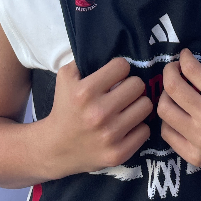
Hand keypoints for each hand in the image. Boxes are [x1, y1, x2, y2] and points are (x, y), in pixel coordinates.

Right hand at [42, 58, 152, 178]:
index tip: (115, 76)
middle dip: (131, 86)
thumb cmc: (65, 107)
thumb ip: (84, 59)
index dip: (119, 69)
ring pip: (145, 106)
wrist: (54, 148)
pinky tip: (126, 126)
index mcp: (85, 92)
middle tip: (123, 92)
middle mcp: (98, 113)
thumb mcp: (66, 77)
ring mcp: (109, 135)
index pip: (122, 66)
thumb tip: (109, 46)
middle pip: (138, 85)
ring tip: (127, 108)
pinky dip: (138, 127)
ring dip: (137, 105)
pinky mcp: (118, 154)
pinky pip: (145, 130)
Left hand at [157, 48, 200, 172]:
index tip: (185, 55)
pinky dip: (167, 120)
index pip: (190, 69)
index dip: (184, 57)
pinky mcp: (194, 155)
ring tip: (173, 91)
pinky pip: (166, 133)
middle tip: (173, 68)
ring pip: (164, 109)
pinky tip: (176, 112)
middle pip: (172, 87)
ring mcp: (200, 139)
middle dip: (168, 71)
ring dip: (165, 95)